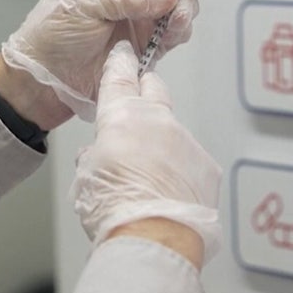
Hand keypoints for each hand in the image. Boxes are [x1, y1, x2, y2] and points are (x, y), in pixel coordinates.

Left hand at [1, 0, 218, 121]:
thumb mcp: (83, 2)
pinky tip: (172, 31)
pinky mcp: (149, 43)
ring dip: (186, 5)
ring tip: (175, 15)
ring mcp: (142, 15)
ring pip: (181, 1)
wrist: (47, 79)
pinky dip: (180, 29)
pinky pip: (176, 31)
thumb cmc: (52, 33)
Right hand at [70, 40, 221, 263]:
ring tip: (149, 180)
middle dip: (146, 93)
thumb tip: (100, 156)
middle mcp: (159, 121)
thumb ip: (95, 156)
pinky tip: (170, 194)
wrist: (154, 237)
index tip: (122, 55)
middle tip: (137, 105)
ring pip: (174, 133)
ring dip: (163, 147)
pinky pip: (192, 160)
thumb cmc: (114, 208)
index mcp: (123, 116)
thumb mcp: (85, 178)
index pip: (120, 77)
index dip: (120, 64)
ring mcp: (187, 142)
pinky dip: (181, 172)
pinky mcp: (207, 166)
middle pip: (155, 91)